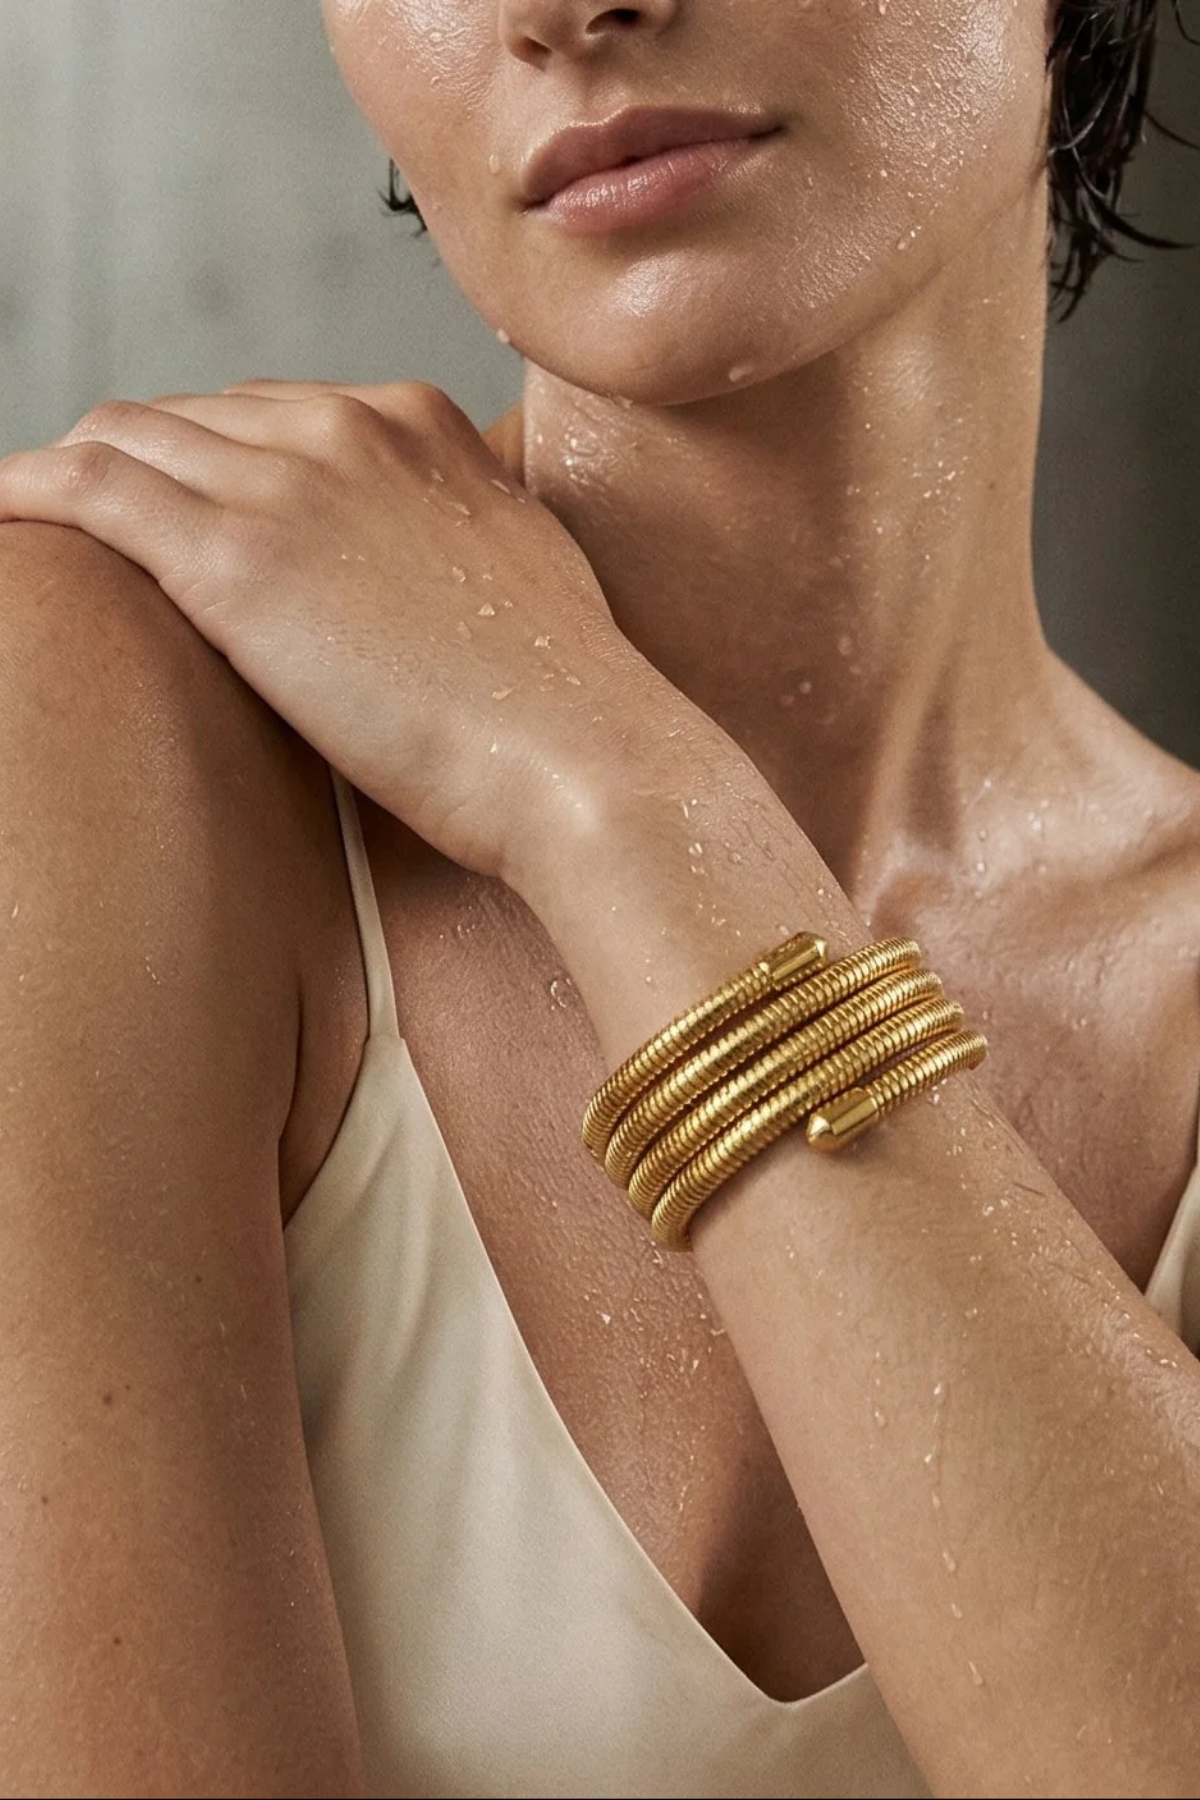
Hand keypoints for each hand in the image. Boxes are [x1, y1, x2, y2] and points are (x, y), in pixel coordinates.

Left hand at [0, 381, 682, 881]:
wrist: (582, 755)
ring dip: (70, 480)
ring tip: (36, 529)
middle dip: (135, 469)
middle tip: (92, 534)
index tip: (179, 515)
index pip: (264, 414)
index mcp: (413, 423)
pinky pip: (90, 491)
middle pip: (187, 419)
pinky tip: (0, 518)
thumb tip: (410, 566)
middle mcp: (344, 426)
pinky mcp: (234, 558)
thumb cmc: (562, 695)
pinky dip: (29, 494)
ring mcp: (286, 484)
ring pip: (124, 438)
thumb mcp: (513, 570)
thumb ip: (448, 532)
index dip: (209, 465)